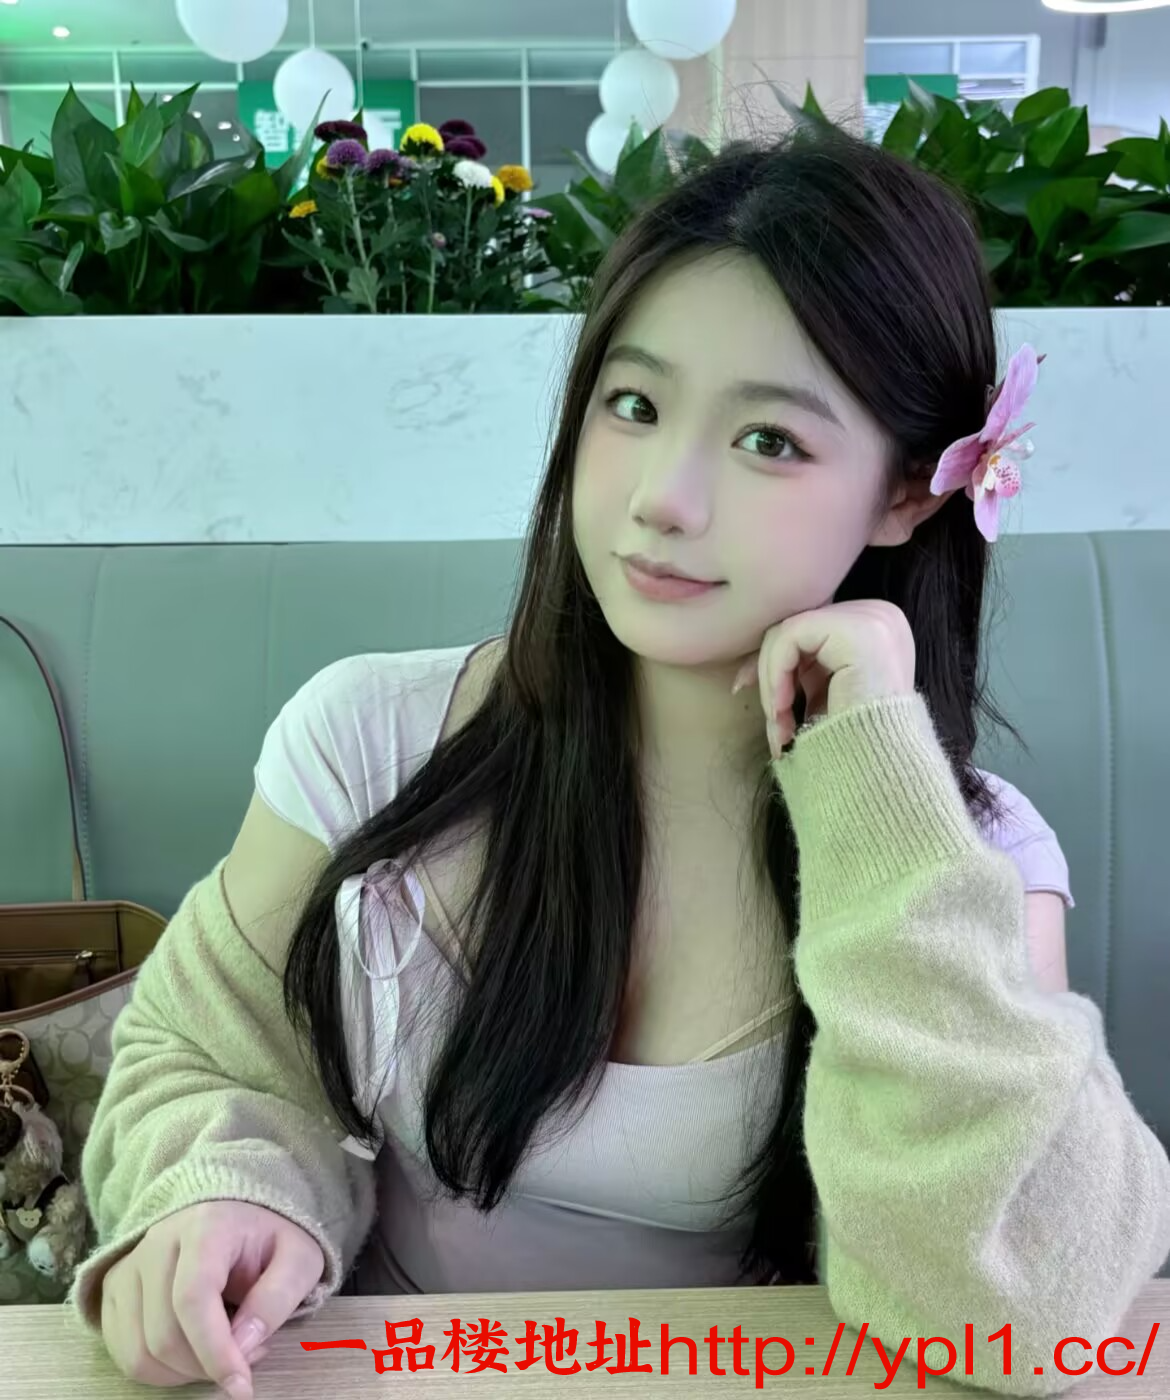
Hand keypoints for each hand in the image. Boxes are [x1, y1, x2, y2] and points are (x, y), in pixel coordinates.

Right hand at [100, 1200, 323, 1396]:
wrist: (236, 1211)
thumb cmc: (270, 1238)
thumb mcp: (298, 1259)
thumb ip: (277, 1299)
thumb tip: (242, 1348)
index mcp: (205, 1225)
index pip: (193, 1298)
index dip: (214, 1351)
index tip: (241, 1386)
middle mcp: (156, 1242)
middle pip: (163, 1334)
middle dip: (205, 1367)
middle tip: (246, 1358)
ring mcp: (129, 1266)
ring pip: (138, 1352)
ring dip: (182, 1374)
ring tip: (222, 1352)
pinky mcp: (115, 1288)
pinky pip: (123, 1352)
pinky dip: (159, 1371)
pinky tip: (193, 1352)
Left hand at [732, 600, 915, 757]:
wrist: (884, 768)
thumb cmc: (857, 742)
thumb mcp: (826, 696)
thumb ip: (801, 673)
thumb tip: (744, 674)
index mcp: (876, 629)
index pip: (811, 633)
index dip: (778, 665)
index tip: (761, 701)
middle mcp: (879, 614)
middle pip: (797, 629)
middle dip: (771, 676)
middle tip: (774, 724)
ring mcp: (871, 617)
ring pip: (787, 633)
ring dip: (771, 684)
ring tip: (780, 727)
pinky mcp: (855, 628)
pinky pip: (789, 638)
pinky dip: (776, 676)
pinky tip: (782, 711)